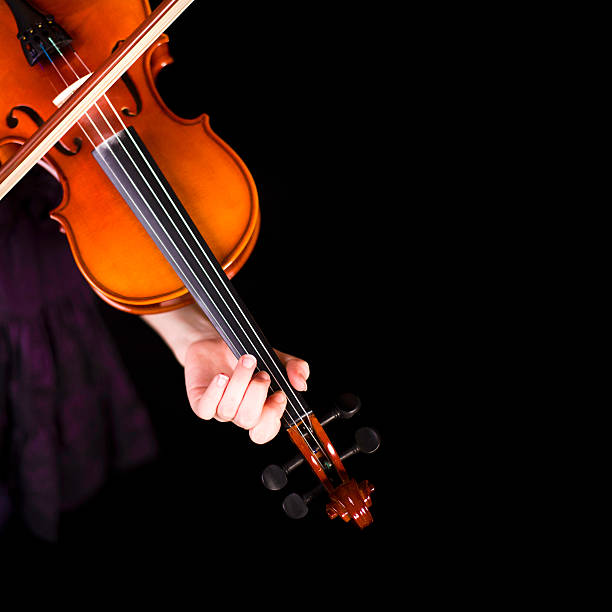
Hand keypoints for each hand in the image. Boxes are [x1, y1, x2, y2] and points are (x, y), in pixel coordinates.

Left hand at [141, 305, 309, 442]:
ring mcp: (219, 410)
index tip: (279, 395)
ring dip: (239, 383)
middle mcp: (239, 413)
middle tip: (261, 374)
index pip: (265, 432)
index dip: (271, 418)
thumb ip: (296, 369)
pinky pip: (206, 408)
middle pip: (248, 420)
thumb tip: (301, 384)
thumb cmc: (247, 355)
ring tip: (245, 361)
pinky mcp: (200, 402)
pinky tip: (221, 376)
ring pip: (228, 409)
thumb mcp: (277, 359)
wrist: (217, 341)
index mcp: (260, 410)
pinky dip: (215, 392)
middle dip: (256, 395)